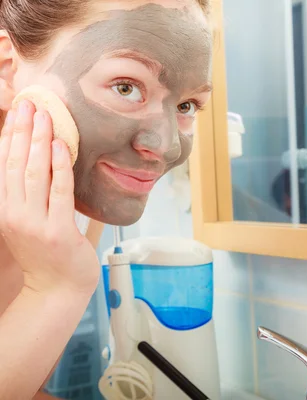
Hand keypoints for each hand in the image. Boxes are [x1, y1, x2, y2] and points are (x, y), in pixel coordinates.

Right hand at [0, 100, 99, 294]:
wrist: (58, 288)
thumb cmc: (45, 252)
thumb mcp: (26, 220)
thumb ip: (27, 193)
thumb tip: (38, 156)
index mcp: (3, 209)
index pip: (3, 165)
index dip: (9, 136)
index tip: (17, 110)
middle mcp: (13, 214)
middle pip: (15, 164)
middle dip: (22, 131)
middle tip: (30, 103)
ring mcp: (34, 223)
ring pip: (34, 174)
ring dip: (40, 142)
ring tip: (45, 116)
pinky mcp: (58, 231)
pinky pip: (59, 192)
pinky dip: (60, 167)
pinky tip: (62, 146)